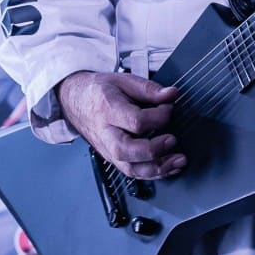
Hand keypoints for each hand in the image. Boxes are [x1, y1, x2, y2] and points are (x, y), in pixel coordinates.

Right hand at [57, 70, 186, 178]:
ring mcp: (108, 149)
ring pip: (130, 168)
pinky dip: (153, 174)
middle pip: (127, 150)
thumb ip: (149, 89)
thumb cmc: (99, 92)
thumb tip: (171, 95)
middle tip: (172, 140)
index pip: (134, 120)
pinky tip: (169, 167)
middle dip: (153, 150)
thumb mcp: (123, 81)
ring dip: (157, 169)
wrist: (76, 101)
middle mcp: (106, 133)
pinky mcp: (113, 159)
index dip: (158, 117)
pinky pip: (132, 172)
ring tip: (178, 161)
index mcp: (108, 110)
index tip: (169, 108)